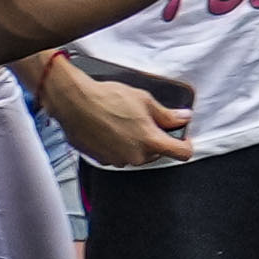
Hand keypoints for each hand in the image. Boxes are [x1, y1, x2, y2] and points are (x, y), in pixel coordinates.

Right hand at [28, 52, 189, 163]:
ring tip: (123, 123)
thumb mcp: (144, 100)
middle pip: (157, 153)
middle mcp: (136, 156)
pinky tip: (109, 130)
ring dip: (135, 143)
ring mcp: (118, 160)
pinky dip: (118, 146)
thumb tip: (183, 118)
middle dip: (154, 140)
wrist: (73, 101)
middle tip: (144, 122)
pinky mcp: (102, 159)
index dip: (185, 145)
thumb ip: (167, 114)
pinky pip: (117, 155)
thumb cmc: (106, 98)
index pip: (182, 154)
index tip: (182, 138)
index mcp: (151, 142)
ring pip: (137, 155)